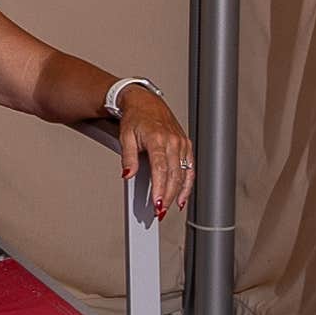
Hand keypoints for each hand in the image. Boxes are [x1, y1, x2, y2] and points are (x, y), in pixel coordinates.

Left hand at [115, 86, 195, 218]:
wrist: (145, 102)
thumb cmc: (135, 118)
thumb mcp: (125, 136)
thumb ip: (128, 157)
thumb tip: (127, 175)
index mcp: (158, 138)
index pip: (161, 169)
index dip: (160, 188)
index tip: (157, 203)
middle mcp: (173, 141)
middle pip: (174, 175)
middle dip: (168, 196)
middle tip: (159, 212)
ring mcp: (182, 143)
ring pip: (184, 174)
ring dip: (178, 194)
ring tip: (170, 208)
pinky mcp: (186, 146)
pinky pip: (190, 168)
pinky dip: (188, 184)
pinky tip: (182, 198)